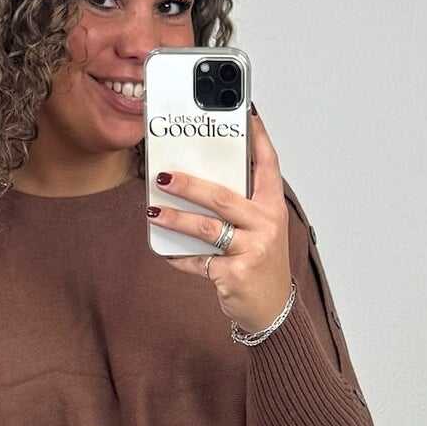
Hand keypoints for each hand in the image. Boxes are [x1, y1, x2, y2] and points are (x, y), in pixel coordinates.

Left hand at [146, 108, 293, 332]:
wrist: (273, 311)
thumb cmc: (262, 265)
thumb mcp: (261, 231)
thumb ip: (240, 207)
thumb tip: (200, 182)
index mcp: (273, 208)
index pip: (268, 165)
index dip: (257, 138)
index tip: (246, 113)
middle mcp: (267, 226)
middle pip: (222, 196)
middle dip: (188, 184)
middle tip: (162, 176)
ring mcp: (252, 251)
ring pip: (206, 228)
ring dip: (175, 219)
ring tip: (153, 212)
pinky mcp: (235, 275)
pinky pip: (198, 262)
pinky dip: (179, 257)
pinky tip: (165, 251)